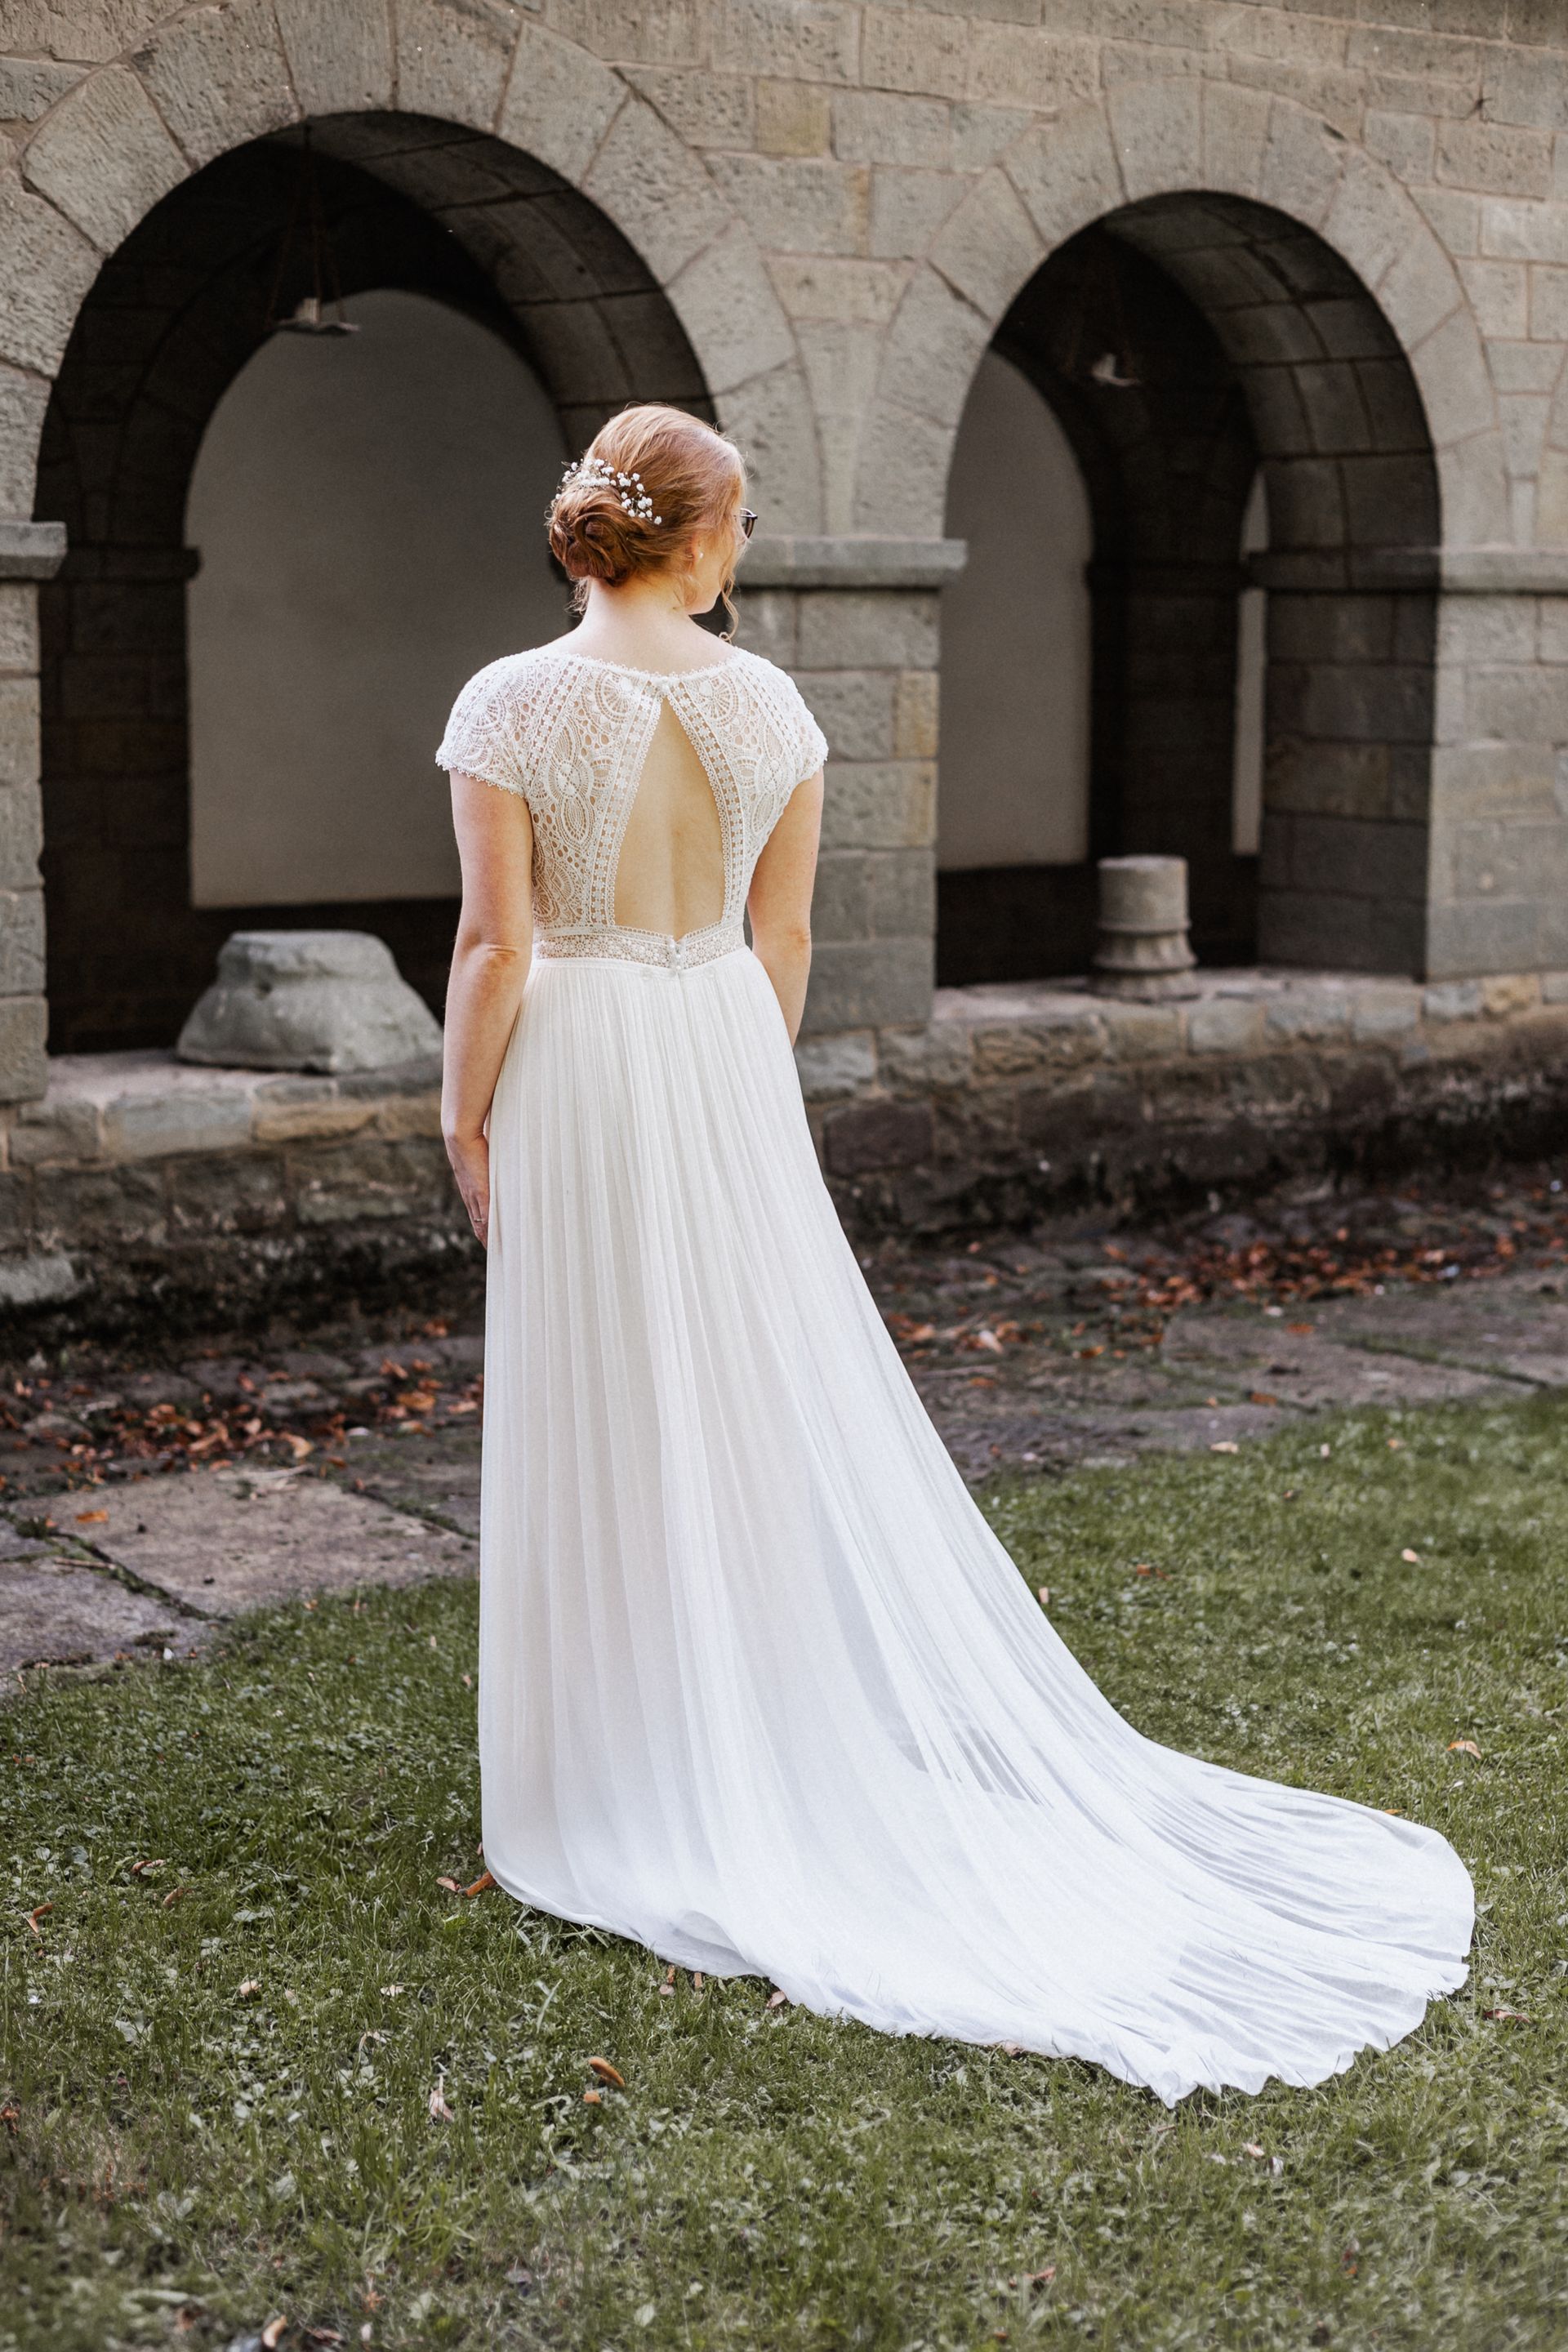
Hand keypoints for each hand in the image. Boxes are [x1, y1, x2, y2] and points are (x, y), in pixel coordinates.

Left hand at [445, 1129, 489, 1248]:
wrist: (459, 1132)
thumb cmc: (471, 1135)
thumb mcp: (479, 1150)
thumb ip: (486, 1157)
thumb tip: (491, 1150)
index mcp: (468, 1184)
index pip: (475, 1211)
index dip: (481, 1224)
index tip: (487, 1236)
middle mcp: (469, 1193)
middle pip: (477, 1222)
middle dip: (484, 1236)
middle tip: (491, 1250)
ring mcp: (474, 1195)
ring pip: (480, 1223)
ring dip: (487, 1237)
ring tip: (494, 1250)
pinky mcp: (481, 1193)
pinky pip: (486, 1218)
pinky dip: (490, 1232)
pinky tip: (494, 1242)